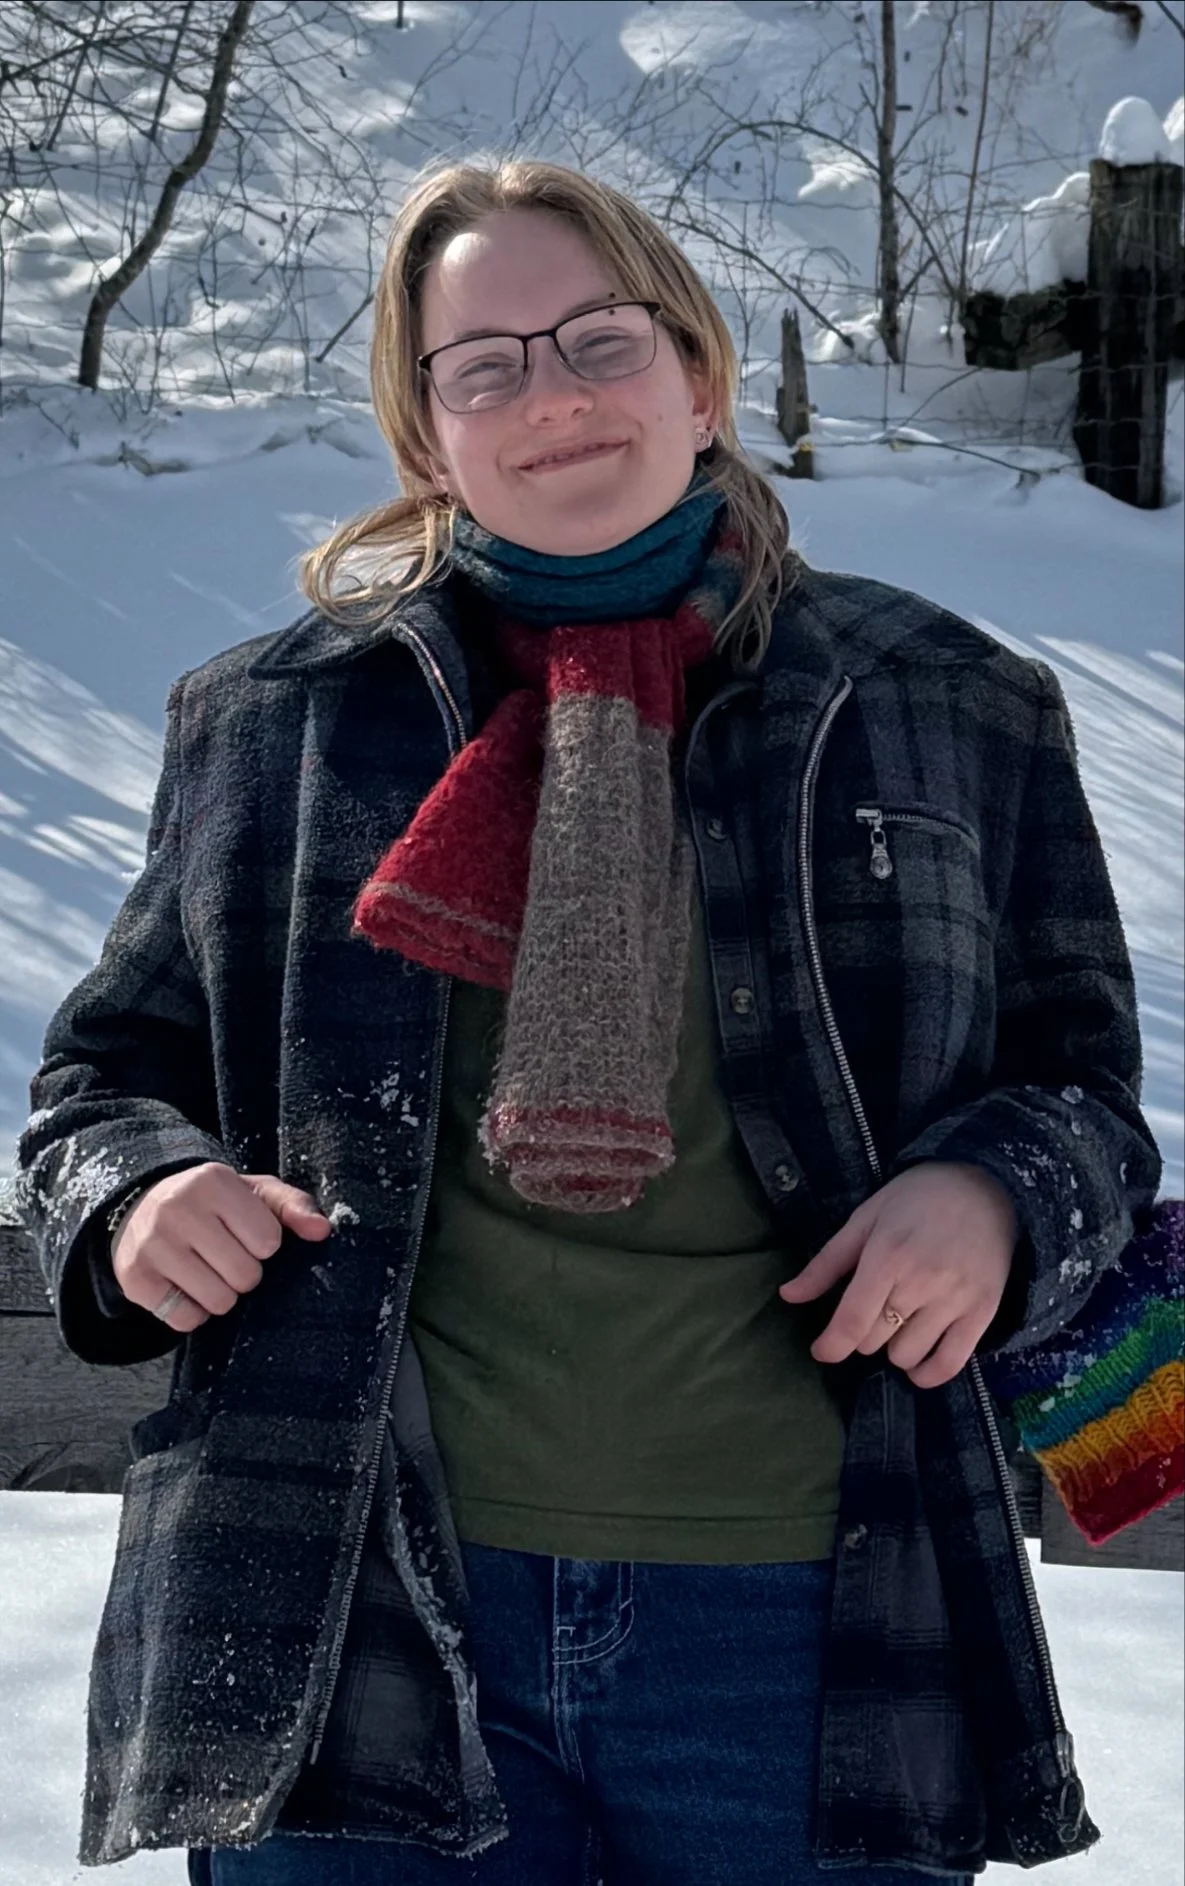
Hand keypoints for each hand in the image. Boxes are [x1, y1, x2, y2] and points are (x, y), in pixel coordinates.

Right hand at [110, 1163, 331, 1331]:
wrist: (138, 1206)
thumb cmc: (210, 1202)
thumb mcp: (252, 1192)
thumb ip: (293, 1206)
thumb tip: (323, 1231)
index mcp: (213, 1181)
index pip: (268, 1241)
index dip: (263, 1243)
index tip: (243, 1233)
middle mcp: (177, 1209)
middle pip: (245, 1276)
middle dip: (244, 1273)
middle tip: (225, 1256)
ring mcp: (152, 1245)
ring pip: (218, 1301)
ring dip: (221, 1294)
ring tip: (207, 1271)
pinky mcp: (135, 1279)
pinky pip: (186, 1319)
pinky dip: (193, 1312)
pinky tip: (184, 1286)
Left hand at [778, 1162, 1016, 1388]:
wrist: (986, 1187)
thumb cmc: (917, 1198)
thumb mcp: (865, 1219)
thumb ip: (827, 1263)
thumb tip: (788, 1296)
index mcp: (887, 1256)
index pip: (853, 1320)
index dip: (830, 1345)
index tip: (821, 1350)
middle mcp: (921, 1282)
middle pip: (874, 1341)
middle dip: (863, 1333)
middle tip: (873, 1308)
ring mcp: (955, 1300)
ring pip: (906, 1356)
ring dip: (893, 1349)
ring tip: (899, 1323)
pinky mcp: (983, 1313)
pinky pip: (950, 1365)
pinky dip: (927, 1374)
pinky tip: (917, 1361)